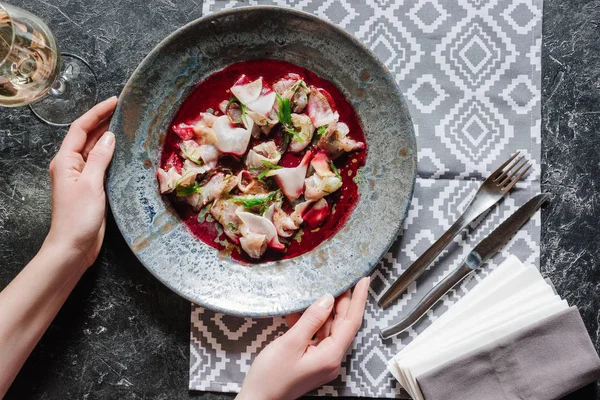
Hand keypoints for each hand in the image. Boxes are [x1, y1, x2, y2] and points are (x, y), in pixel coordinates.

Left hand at [44, 96, 117, 268]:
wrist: (73, 247)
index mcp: (65, 161)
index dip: (97, 112)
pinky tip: (125, 151)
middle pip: (87, 136)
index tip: (115, 101)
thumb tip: (109, 136)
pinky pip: (102, 164)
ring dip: (109, 137)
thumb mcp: (91, 184)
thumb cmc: (78, 217)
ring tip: (128, 125)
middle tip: (125, 110)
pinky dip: (112, 155)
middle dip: (104, 121)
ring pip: (95, 150)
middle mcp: (71, 165)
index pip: (80, 128)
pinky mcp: (91, 188)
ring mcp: (81, 177)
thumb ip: (100, 158)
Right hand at [237, 277, 369, 399]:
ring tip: (321, 289)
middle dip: (342, 302)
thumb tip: (327, 299)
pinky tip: (301, 308)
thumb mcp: (290, 343)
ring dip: (324, 310)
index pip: (351, 322)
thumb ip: (311, 320)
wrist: (257, 399)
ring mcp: (321, 360)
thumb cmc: (271, 377)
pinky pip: (316, 335)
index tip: (363, 280)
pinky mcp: (311, 359)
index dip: (358, 299)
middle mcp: (331, 358)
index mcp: (331, 356)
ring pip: (328, 328)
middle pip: (342, 324)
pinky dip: (311, 322)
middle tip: (340, 279)